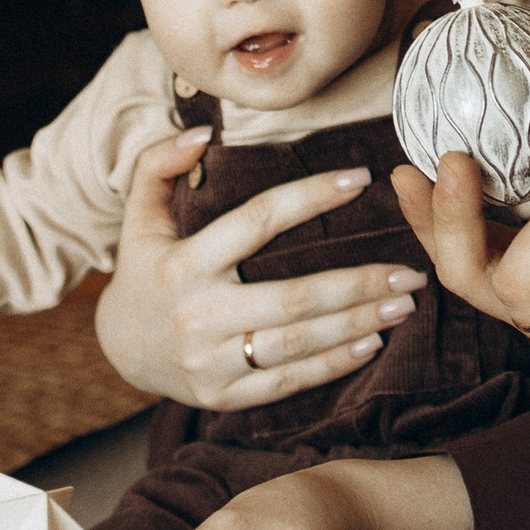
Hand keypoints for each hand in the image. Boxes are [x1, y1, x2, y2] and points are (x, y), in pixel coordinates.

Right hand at [94, 127, 424, 406]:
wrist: (119, 349)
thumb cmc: (146, 270)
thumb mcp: (139, 216)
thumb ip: (159, 164)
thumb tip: (203, 133)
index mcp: (185, 263)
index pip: (257, 221)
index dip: (311, 196)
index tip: (362, 178)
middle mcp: (200, 315)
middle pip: (294, 296)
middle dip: (358, 282)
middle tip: (410, 269)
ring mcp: (212, 361)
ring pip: (298, 342)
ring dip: (358, 323)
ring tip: (403, 303)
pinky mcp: (224, 396)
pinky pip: (288, 381)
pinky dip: (333, 364)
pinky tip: (372, 344)